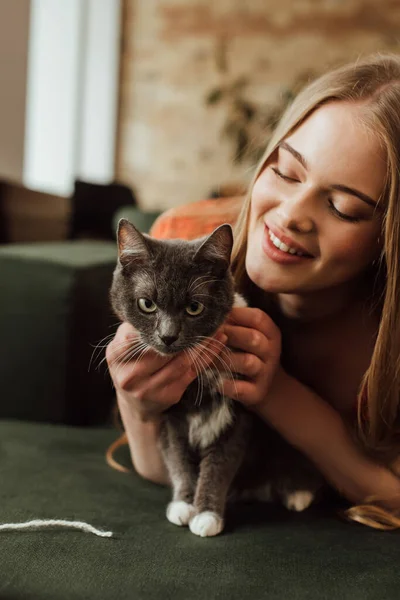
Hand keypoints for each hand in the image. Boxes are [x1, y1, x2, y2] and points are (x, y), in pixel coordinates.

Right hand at [106, 322, 226, 420]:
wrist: (135, 401)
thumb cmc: (131, 363)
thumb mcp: (123, 344)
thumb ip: (135, 327)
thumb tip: (157, 308)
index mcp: (116, 357)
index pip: (131, 339)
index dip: (151, 327)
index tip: (171, 313)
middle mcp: (130, 376)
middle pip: (162, 350)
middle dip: (185, 333)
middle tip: (204, 316)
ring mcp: (149, 389)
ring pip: (182, 361)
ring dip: (202, 344)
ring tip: (217, 327)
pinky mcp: (169, 395)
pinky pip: (193, 372)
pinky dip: (207, 356)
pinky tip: (218, 342)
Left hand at [217, 307, 280, 407]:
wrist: (269, 387)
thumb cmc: (250, 353)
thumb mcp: (250, 334)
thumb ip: (236, 322)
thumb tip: (210, 308)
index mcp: (271, 333)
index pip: (258, 317)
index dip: (236, 314)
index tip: (219, 316)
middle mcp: (272, 351)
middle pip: (252, 338)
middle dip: (228, 334)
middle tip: (209, 336)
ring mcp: (266, 373)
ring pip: (246, 362)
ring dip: (223, 359)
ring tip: (208, 359)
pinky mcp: (257, 392)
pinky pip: (240, 388)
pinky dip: (226, 385)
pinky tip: (215, 381)